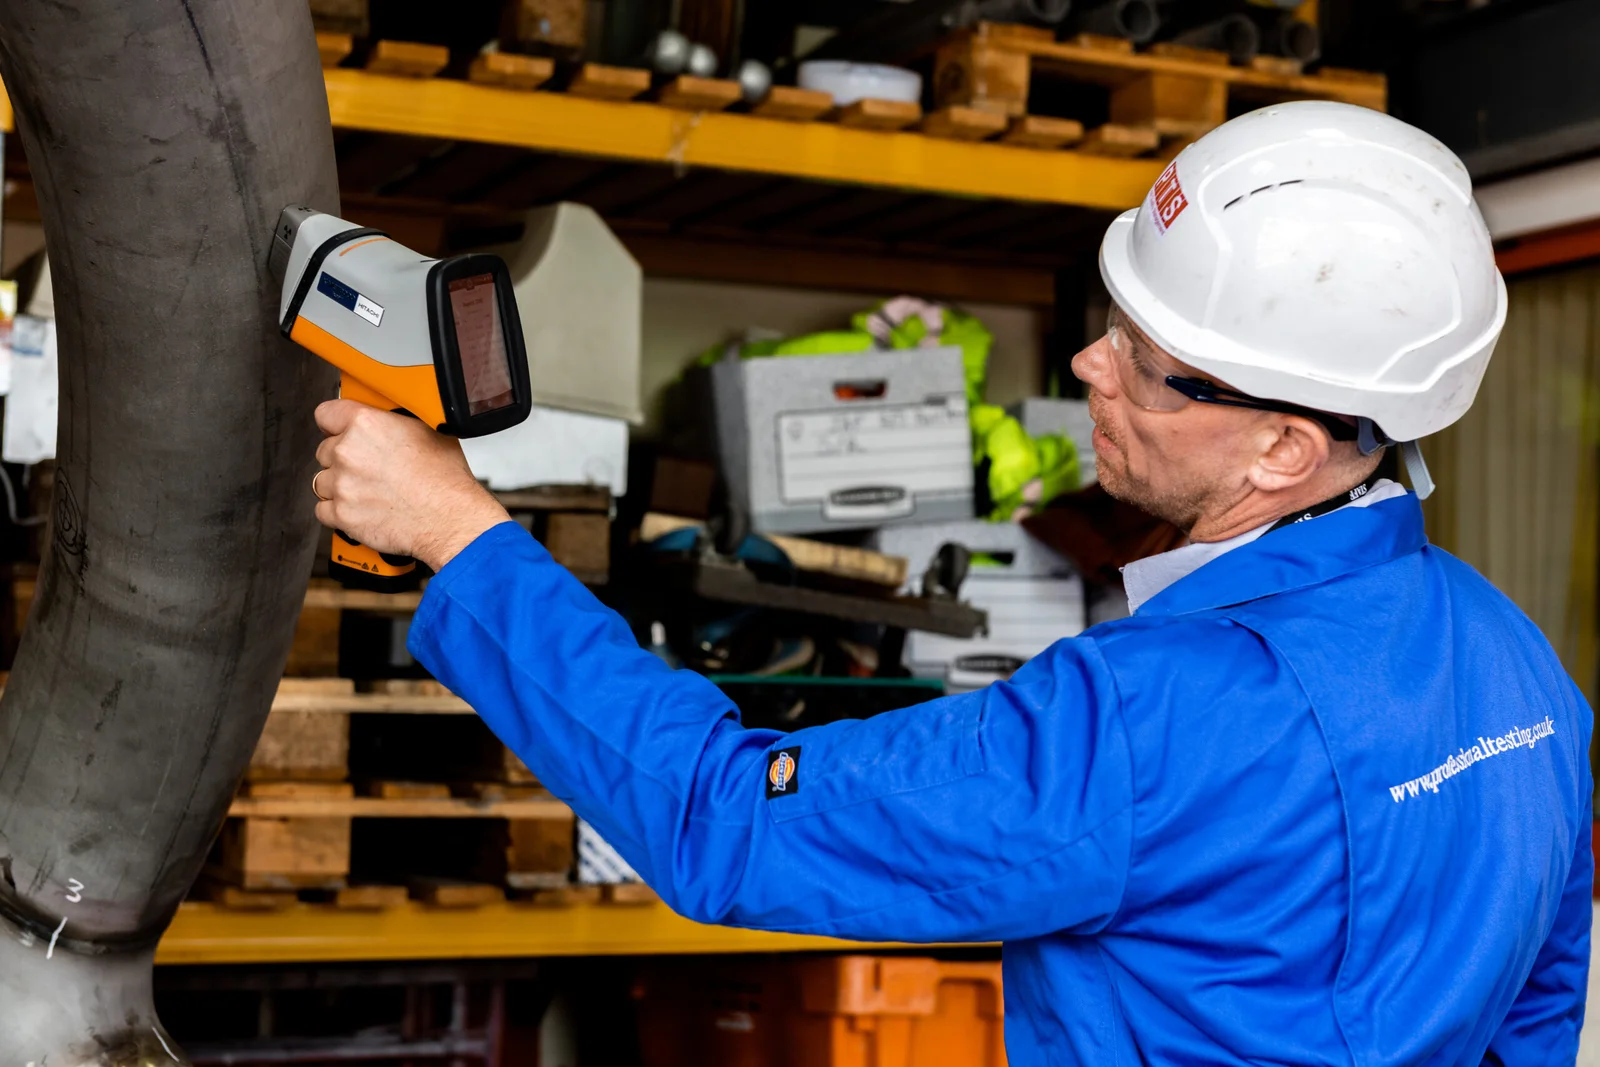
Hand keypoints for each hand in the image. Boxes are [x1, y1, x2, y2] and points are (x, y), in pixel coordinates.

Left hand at [312, 400, 508, 570]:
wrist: (448, 518)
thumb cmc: (444, 480)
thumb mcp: (426, 430)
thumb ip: (393, 423)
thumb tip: (387, 422)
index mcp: (366, 425)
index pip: (326, 414)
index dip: (334, 423)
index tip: (337, 429)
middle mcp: (348, 452)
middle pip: (325, 450)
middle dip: (343, 458)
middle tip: (368, 467)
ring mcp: (342, 485)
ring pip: (323, 481)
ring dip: (340, 486)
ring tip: (367, 490)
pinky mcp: (341, 514)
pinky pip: (323, 510)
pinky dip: (338, 511)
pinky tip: (360, 508)